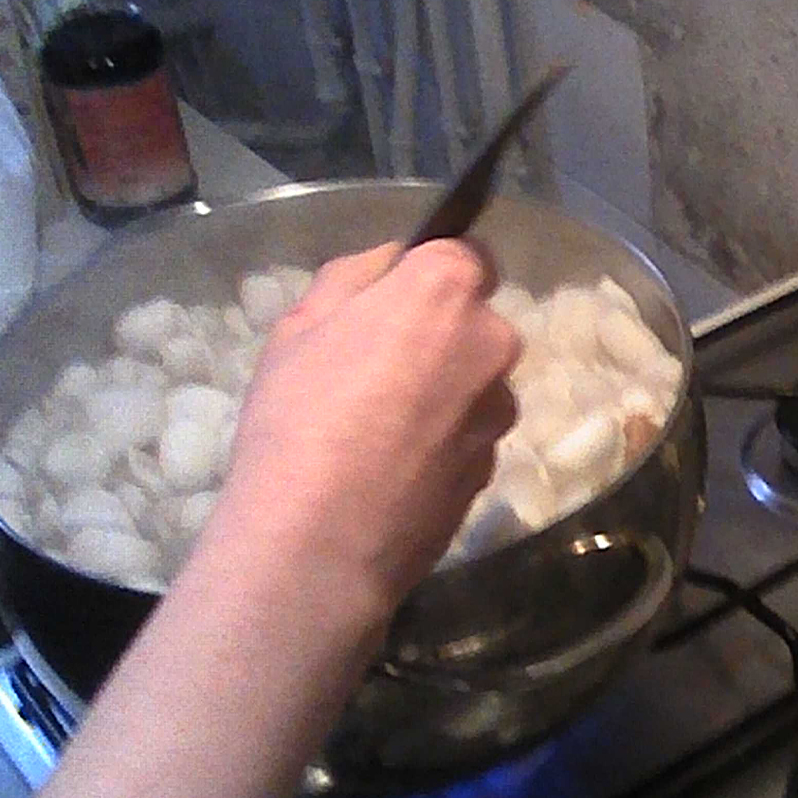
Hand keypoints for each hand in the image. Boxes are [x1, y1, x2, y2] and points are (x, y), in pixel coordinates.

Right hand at [209, 239, 520, 606]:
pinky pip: (467, 436)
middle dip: (435, 338)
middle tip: (369, 373)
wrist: (320, 542)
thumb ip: (354, 277)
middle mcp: (492, 344)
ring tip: (376, 433)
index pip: (466, 255)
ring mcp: (499, 413)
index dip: (431, 275)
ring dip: (441, 395)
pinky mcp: (493, 469)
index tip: (395, 302)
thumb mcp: (299, 326)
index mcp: (446, 293)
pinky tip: (391, 471)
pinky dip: (440, 444)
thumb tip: (392, 262)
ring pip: (473, 384)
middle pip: (474, 324)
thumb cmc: (298, 419)